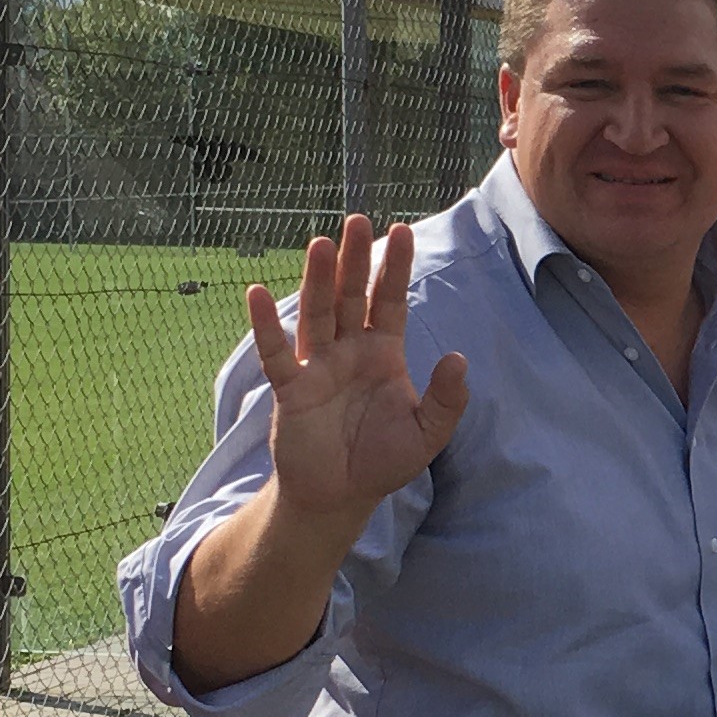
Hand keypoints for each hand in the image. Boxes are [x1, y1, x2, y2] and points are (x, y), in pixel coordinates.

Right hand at [246, 218, 468, 526]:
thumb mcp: (427, 434)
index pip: (390, 301)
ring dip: (317, 280)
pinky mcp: (290, 389)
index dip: (395, 268)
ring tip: (320, 244)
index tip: (403, 230)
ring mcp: (317, 366)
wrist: (340, 496)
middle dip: (355, 260)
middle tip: (357, 220)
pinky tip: (257, 294)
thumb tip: (459, 358)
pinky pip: (276, 353)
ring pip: (317, 314)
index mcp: (383, 353)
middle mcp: (348, 351)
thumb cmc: (382, 461)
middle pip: (351, 296)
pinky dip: (266, 326)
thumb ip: (447, 399)